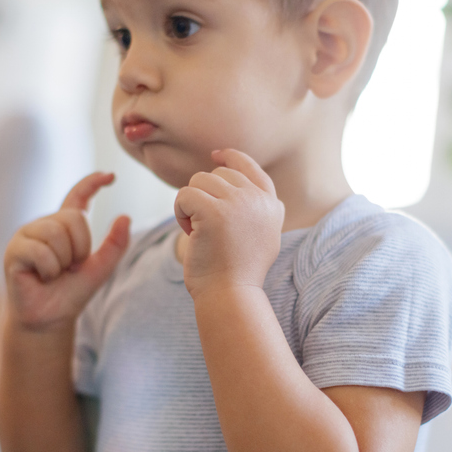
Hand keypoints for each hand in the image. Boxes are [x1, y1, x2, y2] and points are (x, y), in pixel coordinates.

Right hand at [4, 172, 129, 330]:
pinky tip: (41, 277)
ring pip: (57, 233)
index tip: (110, 176)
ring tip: (55, 273)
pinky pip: (40, 250)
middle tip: (70, 268)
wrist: (50, 319)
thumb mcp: (101, 269)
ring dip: (64, 261)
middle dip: (80, 248)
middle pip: (74, 218)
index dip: (92, 183)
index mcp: (64, 226)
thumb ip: (115, 245)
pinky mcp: (14, 250)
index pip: (78, 196)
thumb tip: (125, 216)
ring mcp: (27, 235)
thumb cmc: (72, 292)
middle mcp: (44, 224)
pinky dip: (49, 269)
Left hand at [174, 149, 283, 298]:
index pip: (250, 167)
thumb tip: (238, 182)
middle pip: (217, 174)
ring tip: (199, 232)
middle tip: (205, 228)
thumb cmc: (237, 272)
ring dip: (190, 204)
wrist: (231, 295)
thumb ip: (256, 209)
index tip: (215, 155)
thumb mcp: (262, 236)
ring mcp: (238, 203)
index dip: (231, 157)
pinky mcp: (214, 211)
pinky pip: (184, 194)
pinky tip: (190, 233)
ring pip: (198, 181)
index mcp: (271, 205)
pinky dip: (180, 212)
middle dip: (204, 195)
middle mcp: (258, 200)